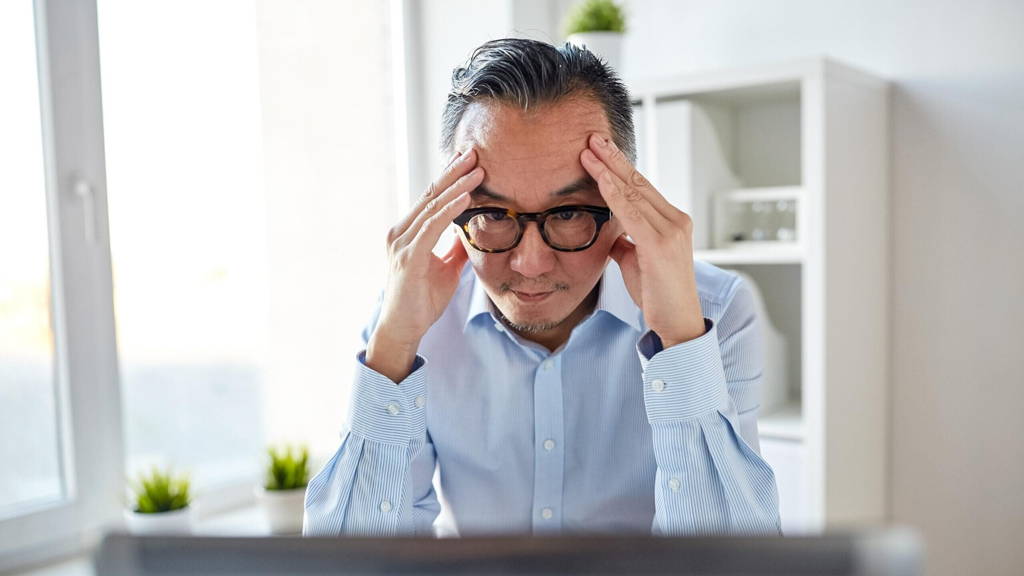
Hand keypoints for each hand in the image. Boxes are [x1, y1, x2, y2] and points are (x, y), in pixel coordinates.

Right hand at [366, 149, 484, 381]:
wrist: (404, 329)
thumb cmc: (422, 300)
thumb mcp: (447, 269)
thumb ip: (456, 248)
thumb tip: (471, 232)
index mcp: (408, 232)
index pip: (431, 198)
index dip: (450, 178)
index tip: (470, 160)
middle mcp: (400, 232)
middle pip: (430, 194)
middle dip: (454, 172)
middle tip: (475, 151)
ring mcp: (402, 244)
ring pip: (433, 206)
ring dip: (457, 186)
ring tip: (478, 169)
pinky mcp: (408, 257)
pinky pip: (432, 228)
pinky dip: (450, 210)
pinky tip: (467, 197)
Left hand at [580, 134, 705, 347]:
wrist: (676, 322)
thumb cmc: (657, 294)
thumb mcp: (635, 260)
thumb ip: (625, 241)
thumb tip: (609, 231)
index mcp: (671, 222)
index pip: (641, 187)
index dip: (619, 167)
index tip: (600, 150)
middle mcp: (676, 221)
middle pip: (638, 182)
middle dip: (613, 158)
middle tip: (592, 137)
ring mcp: (671, 231)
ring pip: (634, 192)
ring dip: (609, 169)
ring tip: (589, 150)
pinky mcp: (661, 246)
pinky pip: (633, 214)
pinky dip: (615, 194)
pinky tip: (601, 179)